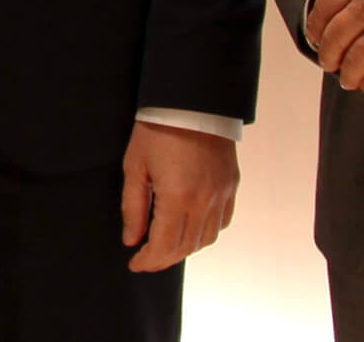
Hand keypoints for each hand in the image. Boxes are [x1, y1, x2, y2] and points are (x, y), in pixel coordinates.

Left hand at [120, 122, 237, 271]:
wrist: (192, 99)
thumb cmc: (158, 128)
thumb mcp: (135, 165)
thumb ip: (133, 206)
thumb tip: (131, 239)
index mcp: (178, 197)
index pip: (164, 246)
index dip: (148, 260)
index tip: (135, 264)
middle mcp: (204, 201)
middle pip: (186, 247)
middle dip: (164, 258)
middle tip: (147, 258)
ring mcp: (222, 194)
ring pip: (206, 238)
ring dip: (185, 248)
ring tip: (166, 244)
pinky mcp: (231, 185)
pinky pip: (222, 221)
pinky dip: (206, 232)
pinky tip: (191, 227)